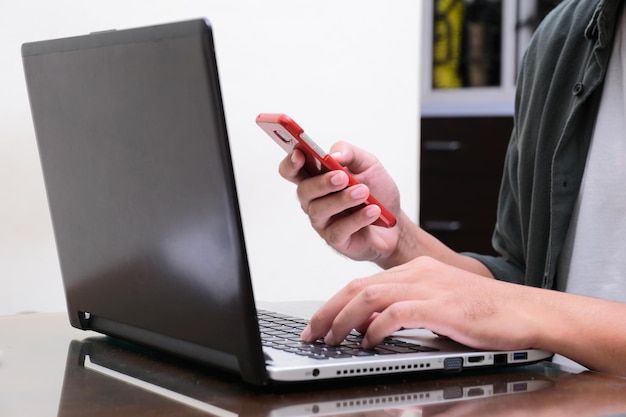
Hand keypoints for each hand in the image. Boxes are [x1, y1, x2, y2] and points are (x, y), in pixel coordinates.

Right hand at [278, 141, 405, 264]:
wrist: (395, 223)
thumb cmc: (377, 191)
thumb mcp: (367, 163)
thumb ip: (349, 153)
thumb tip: (332, 156)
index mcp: (317, 178)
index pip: (292, 171)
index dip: (291, 163)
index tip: (299, 154)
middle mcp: (314, 200)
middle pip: (304, 190)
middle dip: (322, 183)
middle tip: (342, 177)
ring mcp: (323, 221)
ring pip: (320, 210)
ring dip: (343, 200)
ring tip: (364, 192)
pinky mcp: (335, 239)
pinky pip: (340, 229)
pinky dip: (358, 219)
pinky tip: (373, 211)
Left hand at [301, 256, 540, 351]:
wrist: (528, 311)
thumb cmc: (485, 312)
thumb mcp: (438, 303)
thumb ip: (405, 308)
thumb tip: (369, 325)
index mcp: (415, 270)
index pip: (363, 283)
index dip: (335, 303)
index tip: (318, 322)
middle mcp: (418, 273)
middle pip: (358, 287)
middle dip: (329, 311)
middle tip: (312, 333)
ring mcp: (429, 287)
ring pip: (369, 297)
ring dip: (344, 320)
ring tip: (331, 340)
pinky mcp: (442, 306)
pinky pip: (395, 313)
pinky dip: (375, 328)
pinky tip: (367, 343)